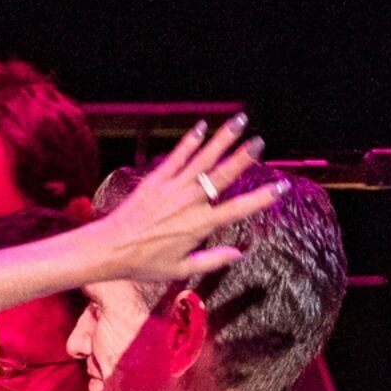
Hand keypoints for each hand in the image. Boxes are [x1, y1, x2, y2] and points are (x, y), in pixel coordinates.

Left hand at [81, 118, 275, 287]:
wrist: (109, 249)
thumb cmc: (144, 263)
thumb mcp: (180, 269)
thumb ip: (211, 259)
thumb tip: (238, 254)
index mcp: (199, 226)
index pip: (238, 209)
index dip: (261, 198)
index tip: (281, 188)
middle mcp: (189, 203)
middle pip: (222, 176)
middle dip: (243, 157)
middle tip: (260, 142)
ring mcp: (172, 188)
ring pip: (203, 159)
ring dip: (222, 139)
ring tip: (239, 121)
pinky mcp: (156, 180)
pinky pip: (177, 156)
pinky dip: (189, 141)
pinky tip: (202, 127)